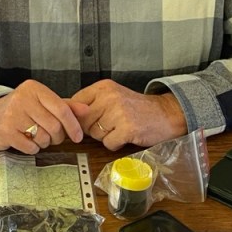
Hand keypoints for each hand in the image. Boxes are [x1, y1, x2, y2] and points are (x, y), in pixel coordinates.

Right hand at [0, 80, 84, 152]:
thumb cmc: (20, 110)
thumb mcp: (41, 102)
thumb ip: (64, 106)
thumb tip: (86, 110)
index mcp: (34, 89)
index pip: (61, 109)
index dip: (73, 125)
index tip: (78, 136)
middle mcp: (22, 99)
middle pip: (54, 126)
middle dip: (57, 136)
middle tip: (53, 137)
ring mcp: (13, 115)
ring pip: (43, 137)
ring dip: (44, 142)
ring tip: (36, 137)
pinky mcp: (6, 131)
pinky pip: (31, 147)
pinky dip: (33, 148)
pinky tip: (26, 141)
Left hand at [69, 81, 186, 149]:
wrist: (166, 114)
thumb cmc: (136, 108)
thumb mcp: (113, 97)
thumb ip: (91, 103)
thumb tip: (65, 114)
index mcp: (103, 87)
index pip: (76, 103)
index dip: (78, 116)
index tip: (89, 120)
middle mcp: (109, 97)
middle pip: (83, 121)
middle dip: (93, 128)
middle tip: (110, 125)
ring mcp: (118, 112)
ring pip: (95, 134)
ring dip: (105, 136)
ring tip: (120, 128)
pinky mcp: (127, 129)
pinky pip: (108, 143)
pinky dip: (115, 144)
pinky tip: (125, 136)